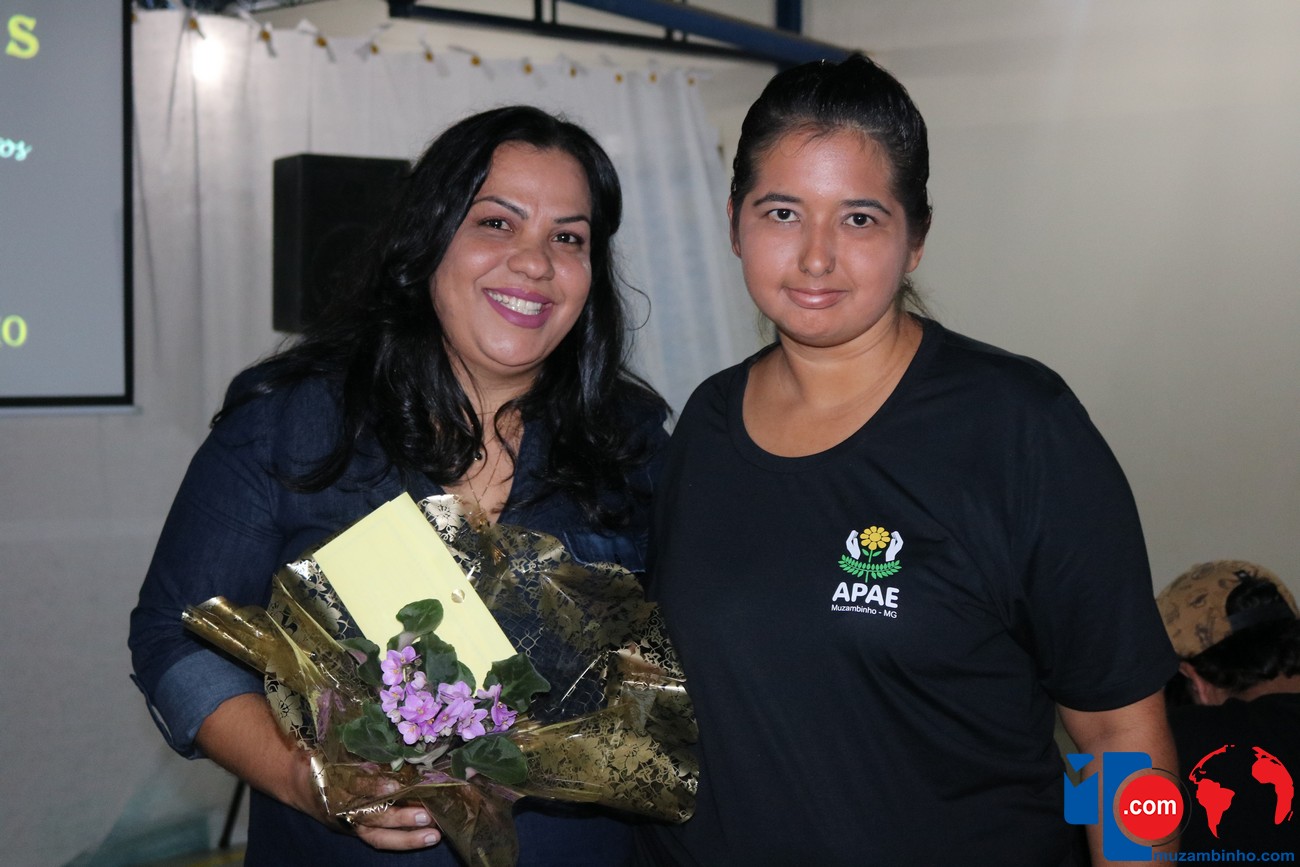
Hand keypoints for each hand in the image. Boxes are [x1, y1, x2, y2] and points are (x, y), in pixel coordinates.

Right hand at [197, 695, 442, 850]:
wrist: (298, 774)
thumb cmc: (321, 742)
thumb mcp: (327, 724)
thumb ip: (340, 703)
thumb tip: (362, 660)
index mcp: (328, 774)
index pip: (350, 785)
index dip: (371, 788)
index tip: (394, 786)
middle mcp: (339, 802)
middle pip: (367, 817)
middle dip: (397, 816)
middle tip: (426, 812)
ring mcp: (350, 819)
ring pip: (376, 833)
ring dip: (405, 834)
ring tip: (435, 831)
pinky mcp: (360, 826)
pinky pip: (380, 838)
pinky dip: (404, 839)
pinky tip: (430, 834)